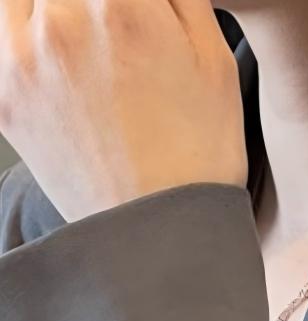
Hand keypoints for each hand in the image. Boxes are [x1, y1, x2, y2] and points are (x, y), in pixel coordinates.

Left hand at [0, 0, 245, 222]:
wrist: (162, 236)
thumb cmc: (198, 152)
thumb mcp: (212, 54)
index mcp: (120, 2)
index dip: (118, 0)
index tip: (125, 12)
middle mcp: (62, 20)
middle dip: (84, 6)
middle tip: (106, 25)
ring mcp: (24, 56)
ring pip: (20, 2)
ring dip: (45, 11)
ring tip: (73, 34)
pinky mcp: (4, 91)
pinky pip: (3, 35)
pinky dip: (21, 34)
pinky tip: (51, 57)